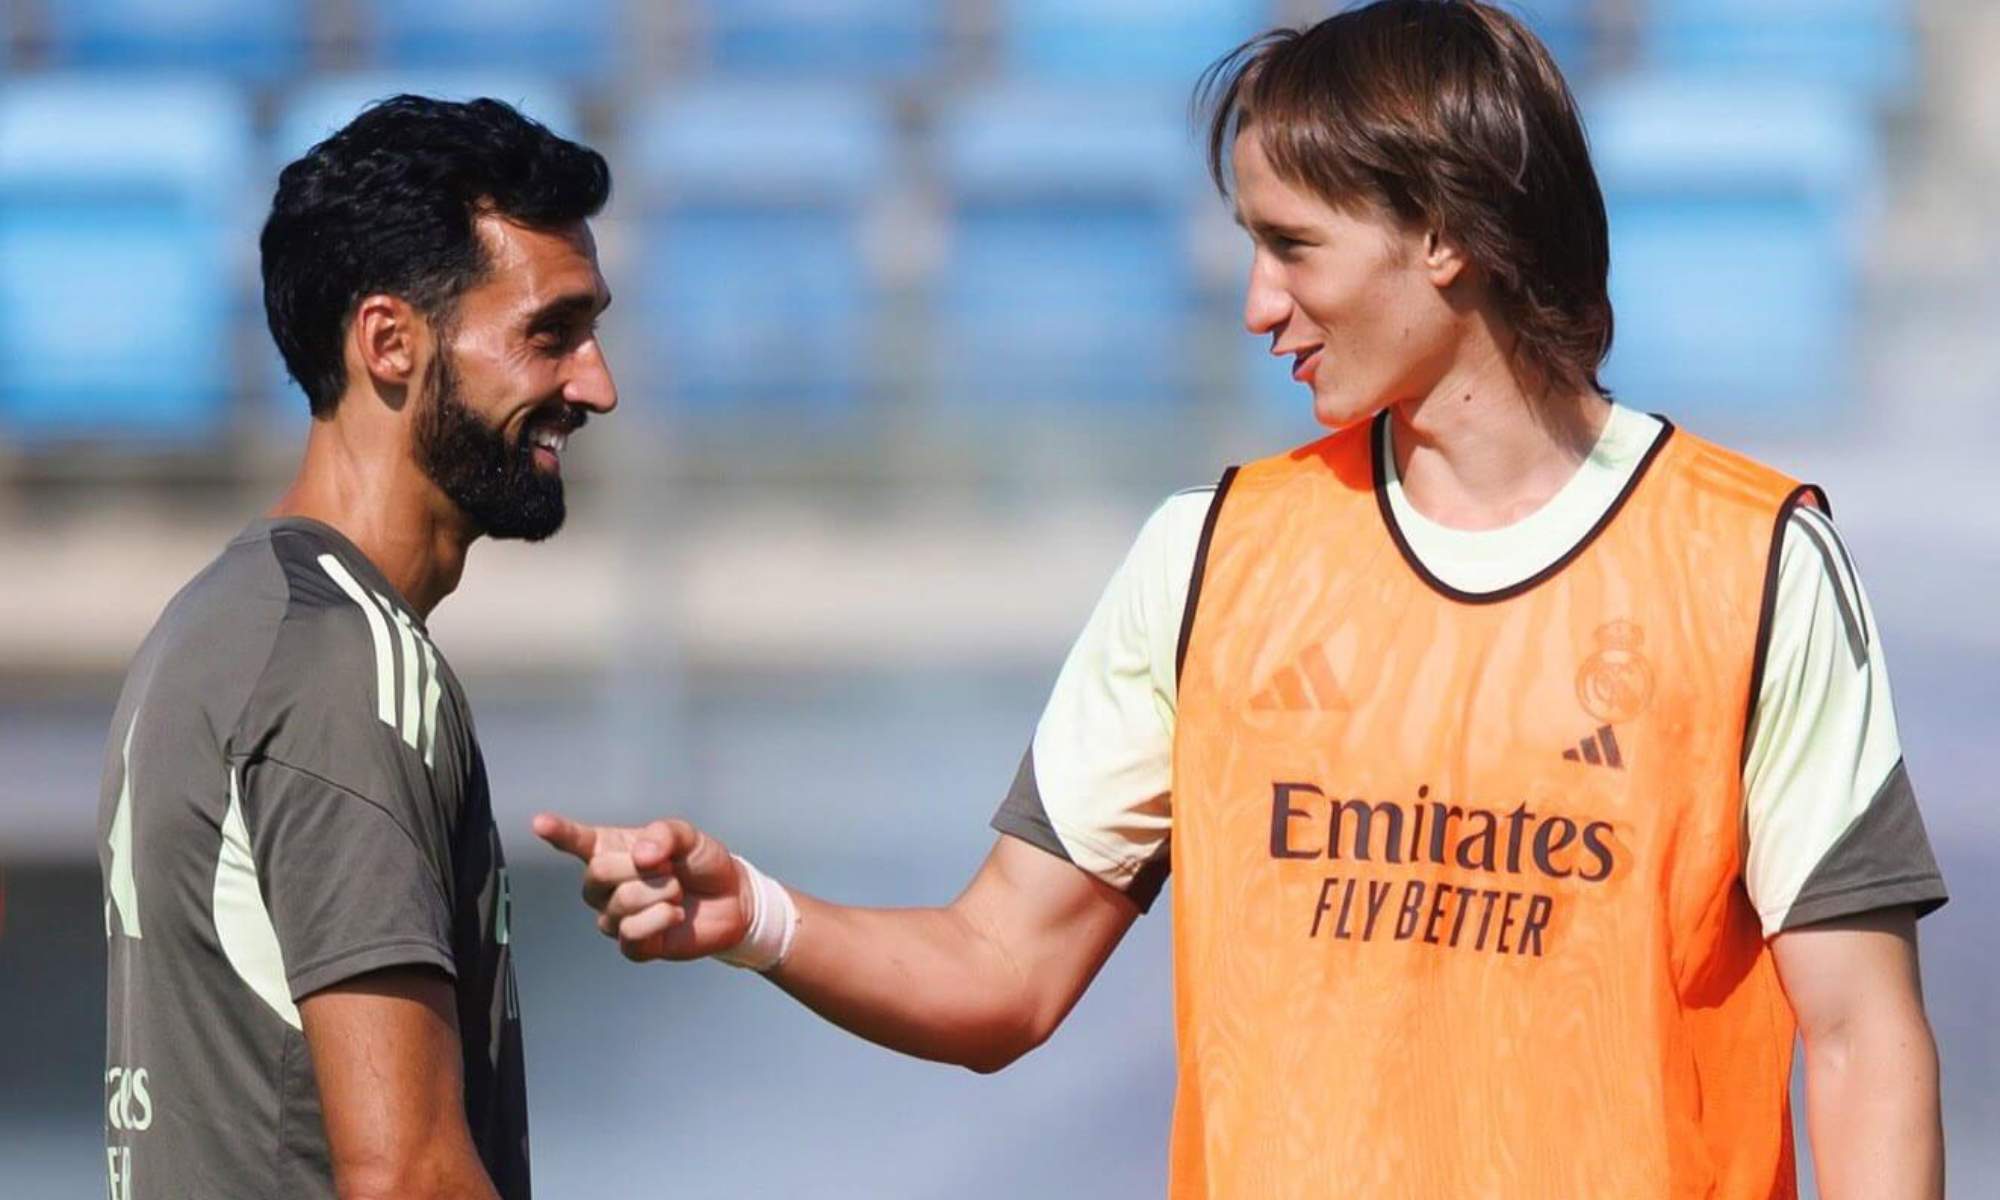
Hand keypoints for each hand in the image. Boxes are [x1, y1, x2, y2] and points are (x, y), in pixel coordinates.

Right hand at [532, 813, 751, 962]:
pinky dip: (658, 920)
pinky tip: (676, 914)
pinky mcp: (634, 945)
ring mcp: (616, 916)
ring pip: (618, 905)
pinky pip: (630, 935)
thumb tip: (641, 855)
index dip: (558, 832)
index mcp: (611, 850)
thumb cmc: (701, 862)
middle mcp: (605, 885)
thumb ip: (664, 835)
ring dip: (657, 894)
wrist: (731, 898)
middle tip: (671, 869)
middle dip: (639, 869)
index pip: (577, 841)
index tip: (540, 823)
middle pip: (597, 874)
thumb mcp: (688, 836)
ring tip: (677, 891)